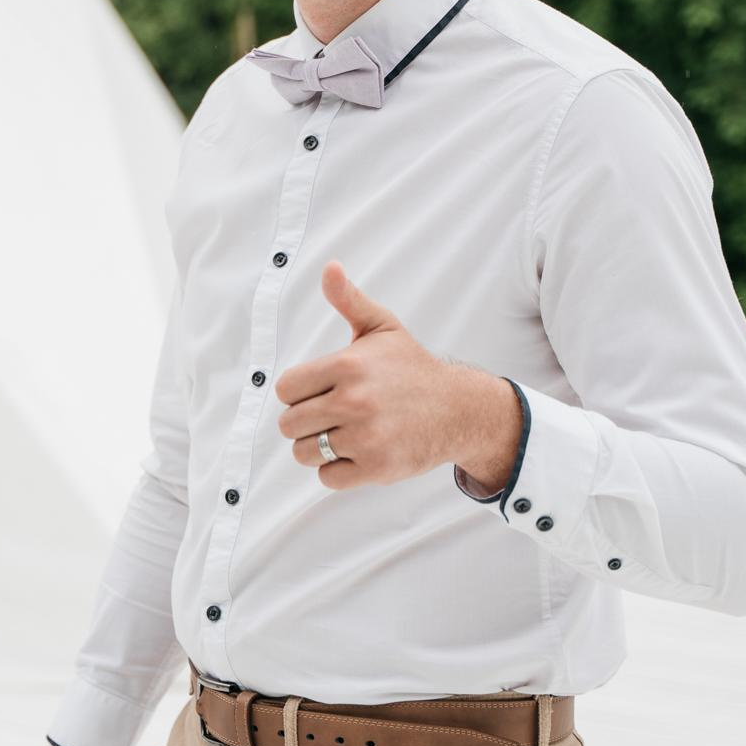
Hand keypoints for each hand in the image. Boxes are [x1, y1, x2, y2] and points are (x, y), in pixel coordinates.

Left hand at [276, 262, 520, 491]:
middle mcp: (353, 402)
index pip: (286, 389)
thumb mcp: (382, 328)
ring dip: (316, 447)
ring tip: (340, 434)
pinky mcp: (376, 468)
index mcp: (347, 366)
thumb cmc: (412, 368)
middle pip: (289, 424)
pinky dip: (336, 470)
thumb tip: (329, 267)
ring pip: (304, 453)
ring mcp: (365, 437)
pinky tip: (355, 452)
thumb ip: (349, 299)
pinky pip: (328, 477)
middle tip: (329, 415)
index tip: (318, 391)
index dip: (298, 392)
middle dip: (305, 421)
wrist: (459, 409)